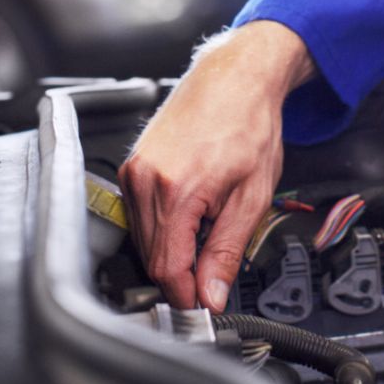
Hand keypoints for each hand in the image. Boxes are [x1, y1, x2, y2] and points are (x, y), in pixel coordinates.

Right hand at [119, 20, 314, 310]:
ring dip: (173, 248)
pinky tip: (191, 208)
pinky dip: (163, 225)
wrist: (235, 78)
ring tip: (208, 224)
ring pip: (142, 238)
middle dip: (182, 273)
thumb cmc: (248, 123)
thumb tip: (212, 294)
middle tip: (214, 270)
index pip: (167, 269)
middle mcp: (144, 180)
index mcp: (175, 190)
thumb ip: (227, 251)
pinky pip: (139, 215)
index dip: (187, 295)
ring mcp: (133, 171)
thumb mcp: (252, 196)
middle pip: (151, 257)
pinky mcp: (131, 166)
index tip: (204, 305)